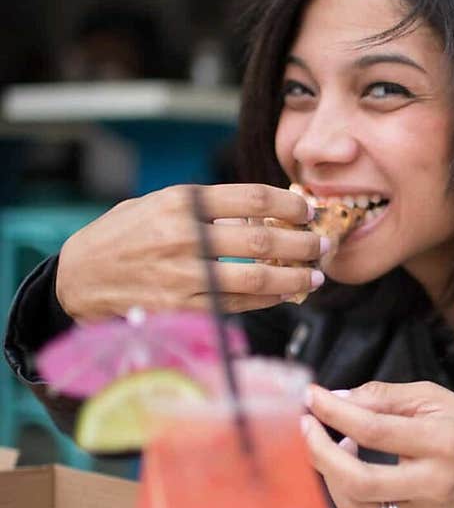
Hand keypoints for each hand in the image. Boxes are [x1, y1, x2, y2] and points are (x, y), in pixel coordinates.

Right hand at [55, 183, 326, 321]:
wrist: (76, 279)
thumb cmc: (120, 237)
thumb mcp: (154, 204)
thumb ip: (201, 206)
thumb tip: (258, 210)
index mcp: (179, 202)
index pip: (251, 197)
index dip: (289, 204)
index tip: (307, 209)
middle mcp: (184, 237)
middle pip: (262, 240)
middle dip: (302, 244)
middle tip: (322, 245)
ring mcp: (184, 277)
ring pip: (256, 279)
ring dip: (294, 278)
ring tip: (314, 277)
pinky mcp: (182, 310)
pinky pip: (238, 306)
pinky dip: (268, 301)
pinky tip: (284, 295)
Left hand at [300, 380, 453, 507]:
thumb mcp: (434, 398)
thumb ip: (384, 396)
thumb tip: (336, 399)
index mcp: (442, 442)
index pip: (374, 430)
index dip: (335, 413)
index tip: (312, 398)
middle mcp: (433, 484)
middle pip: (358, 480)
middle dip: (320, 453)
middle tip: (306, 428)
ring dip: (330, 476)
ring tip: (334, 448)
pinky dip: (343, 497)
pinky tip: (347, 472)